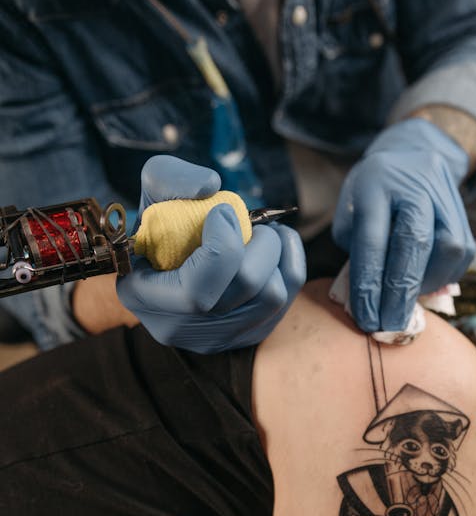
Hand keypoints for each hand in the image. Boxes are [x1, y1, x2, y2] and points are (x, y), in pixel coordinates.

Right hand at [117, 156, 305, 352]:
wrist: (169, 260)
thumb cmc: (160, 225)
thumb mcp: (150, 194)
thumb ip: (168, 178)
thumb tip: (209, 186)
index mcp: (144, 296)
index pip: (197, 292)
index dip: (223, 247)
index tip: (224, 213)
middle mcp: (181, 327)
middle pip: (245, 288)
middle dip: (259, 244)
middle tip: (253, 223)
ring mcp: (217, 337)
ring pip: (273, 296)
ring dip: (276, 253)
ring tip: (263, 233)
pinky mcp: (247, 334)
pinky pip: (287, 301)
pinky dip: (290, 264)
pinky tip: (277, 246)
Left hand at [332, 118, 473, 331]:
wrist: (411, 153)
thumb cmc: (372, 193)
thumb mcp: (351, 211)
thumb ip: (358, 250)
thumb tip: (368, 299)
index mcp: (376, 184)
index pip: (373, 239)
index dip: (370, 284)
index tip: (367, 318)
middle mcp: (414, 185)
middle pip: (414, 242)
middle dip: (401, 292)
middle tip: (390, 325)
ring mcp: (444, 195)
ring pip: (448, 248)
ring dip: (427, 284)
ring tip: (407, 302)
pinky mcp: (463, 211)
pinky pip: (462, 252)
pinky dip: (443, 276)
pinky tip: (425, 284)